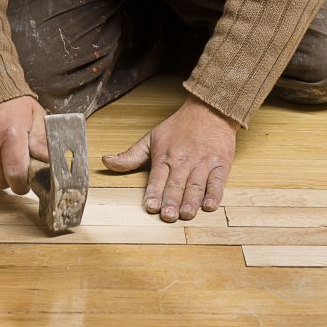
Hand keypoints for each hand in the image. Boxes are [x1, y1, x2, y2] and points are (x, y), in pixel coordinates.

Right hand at [0, 96, 48, 193]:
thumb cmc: (13, 102)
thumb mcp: (36, 116)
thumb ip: (43, 142)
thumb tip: (49, 163)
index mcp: (11, 135)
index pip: (16, 175)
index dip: (24, 184)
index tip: (29, 181)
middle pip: (1, 181)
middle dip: (12, 180)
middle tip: (20, 169)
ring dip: (1, 170)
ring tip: (7, 152)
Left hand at [102, 95, 238, 221]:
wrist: (210, 110)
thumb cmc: (180, 126)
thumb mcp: (151, 138)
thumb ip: (130, 156)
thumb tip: (106, 162)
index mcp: (165, 156)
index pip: (158, 178)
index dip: (154, 192)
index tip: (151, 207)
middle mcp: (183, 161)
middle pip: (176, 184)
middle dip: (172, 201)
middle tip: (168, 217)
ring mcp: (203, 163)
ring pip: (196, 185)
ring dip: (191, 201)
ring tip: (186, 215)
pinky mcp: (221, 164)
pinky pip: (218, 182)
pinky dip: (214, 194)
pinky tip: (209, 205)